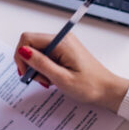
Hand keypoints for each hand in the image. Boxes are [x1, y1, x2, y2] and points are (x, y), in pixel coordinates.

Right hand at [14, 32, 128, 113]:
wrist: (107, 90)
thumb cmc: (90, 86)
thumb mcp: (62, 78)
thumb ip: (41, 64)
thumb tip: (23, 51)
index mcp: (61, 42)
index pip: (27, 39)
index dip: (21, 56)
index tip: (26, 73)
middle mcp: (61, 39)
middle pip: (31, 45)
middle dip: (29, 64)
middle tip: (40, 79)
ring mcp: (63, 44)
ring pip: (37, 51)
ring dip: (37, 68)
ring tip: (49, 81)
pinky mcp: (64, 51)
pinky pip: (45, 56)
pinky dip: (44, 68)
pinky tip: (52, 78)